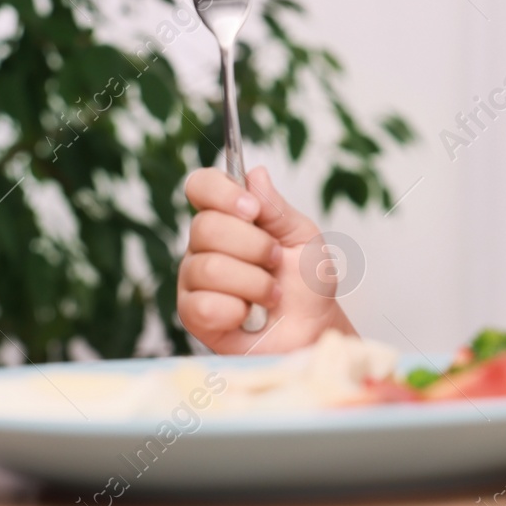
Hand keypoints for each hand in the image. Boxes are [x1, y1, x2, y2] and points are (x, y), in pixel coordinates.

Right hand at [178, 165, 354, 354]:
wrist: (312, 331)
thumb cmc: (307, 286)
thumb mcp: (303, 238)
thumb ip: (277, 209)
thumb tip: (255, 174)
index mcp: (230, 217)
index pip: (202, 186)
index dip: (221, 192)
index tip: (253, 210)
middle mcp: (205, 244)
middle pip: (206, 226)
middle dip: (255, 247)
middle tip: (275, 262)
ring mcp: (195, 278)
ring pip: (209, 267)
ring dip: (254, 283)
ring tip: (270, 294)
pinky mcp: (192, 313)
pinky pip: (205, 305)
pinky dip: (238, 310)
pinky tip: (248, 314)